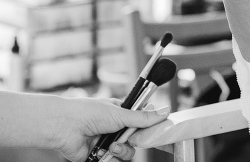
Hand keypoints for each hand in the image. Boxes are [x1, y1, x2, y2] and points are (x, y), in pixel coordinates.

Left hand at [50, 98, 167, 161]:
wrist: (65, 126)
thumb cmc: (89, 113)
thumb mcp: (121, 113)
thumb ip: (143, 117)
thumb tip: (166, 111)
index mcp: (120, 114)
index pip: (141, 122)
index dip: (147, 127)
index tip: (151, 129)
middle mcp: (114, 128)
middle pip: (136, 140)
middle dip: (133, 141)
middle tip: (127, 138)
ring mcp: (106, 143)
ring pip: (126, 152)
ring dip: (122, 151)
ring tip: (112, 147)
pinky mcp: (98, 156)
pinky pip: (113, 161)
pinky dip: (110, 159)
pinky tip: (104, 153)